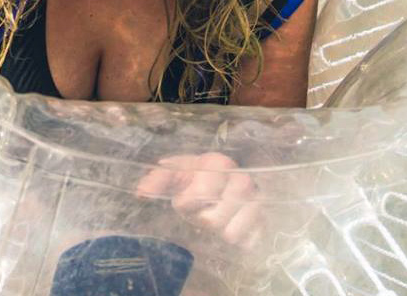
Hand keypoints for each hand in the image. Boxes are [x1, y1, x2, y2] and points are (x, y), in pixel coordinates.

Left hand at [134, 152, 261, 246]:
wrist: (214, 190)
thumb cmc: (192, 182)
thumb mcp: (174, 177)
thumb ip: (158, 180)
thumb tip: (142, 192)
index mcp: (216, 162)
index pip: (210, 181)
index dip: (193, 198)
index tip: (182, 205)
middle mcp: (240, 176)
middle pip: (237, 192)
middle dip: (214, 215)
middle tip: (203, 221)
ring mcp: (255, 197)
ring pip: (254, 210)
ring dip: (234, 228)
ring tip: (222, 234)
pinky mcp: (263, 218)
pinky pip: (264, 228)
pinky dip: (251, 239)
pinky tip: (240, 244)